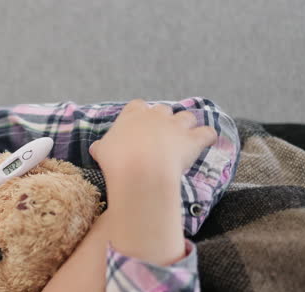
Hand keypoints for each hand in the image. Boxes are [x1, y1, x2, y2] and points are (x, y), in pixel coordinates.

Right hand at [89, 99, 216, 181]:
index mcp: (133, 114)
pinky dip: (207, 137)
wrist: (140, 171)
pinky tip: (207, 141)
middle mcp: (156, 114)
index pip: (136, 106)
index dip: (138, 115)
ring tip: (182, 138)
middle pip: (163, 109)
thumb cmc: (117, 160)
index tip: (136, 127)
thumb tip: (97, 148)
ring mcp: (176, 125)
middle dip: (162, 120)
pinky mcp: (193, 139)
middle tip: (158, 136)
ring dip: (186, 125)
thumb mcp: (102, 152)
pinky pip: (207, 133)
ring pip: (186, 116)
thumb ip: (102, 147)